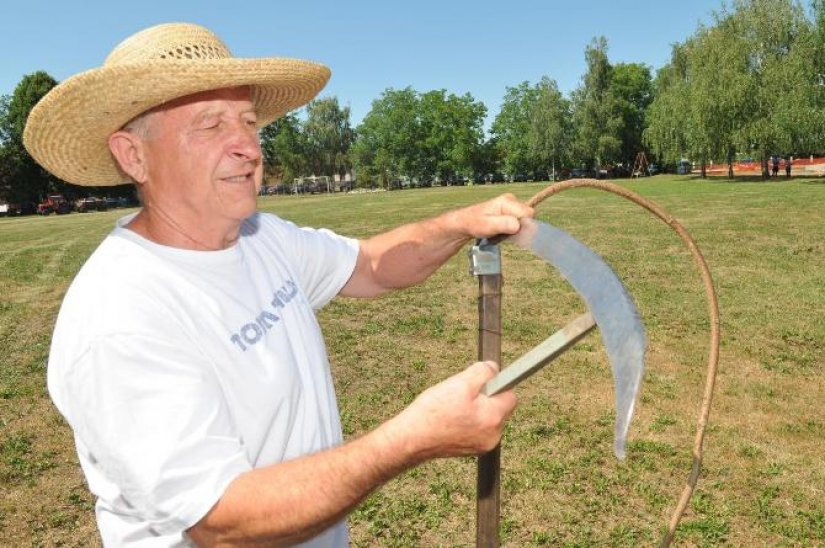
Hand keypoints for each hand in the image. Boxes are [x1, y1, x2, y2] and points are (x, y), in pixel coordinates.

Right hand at [389, 361, 517, 460]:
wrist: (412, 439)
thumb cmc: (434, 412)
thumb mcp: (459, 383)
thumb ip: (482, 372)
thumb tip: (494, 368)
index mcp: (494, 417)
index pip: (510, 394)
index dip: (496, 384)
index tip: (480, 382)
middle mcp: (494, 435)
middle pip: (499, 407)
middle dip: (485, 397)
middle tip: (462, 394)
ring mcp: (484, 445)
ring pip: (488, 417)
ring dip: (476, 409)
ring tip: (453, 408)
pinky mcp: (473, 450)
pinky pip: (478, 428)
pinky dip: (469, 421)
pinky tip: (451, 418)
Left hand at [444, 194, 533, 239]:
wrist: (466, 223)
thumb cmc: (474, 223)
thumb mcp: (487, 226)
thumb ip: (503, 224)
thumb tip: (518, 225)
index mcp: (507, 201)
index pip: (528, 213)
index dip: (523, 225)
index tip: (512, 233)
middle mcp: (512, 200)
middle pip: (529, 216)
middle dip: (520, 228)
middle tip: (504, 233)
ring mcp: (512, 206)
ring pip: (525, 221)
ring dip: (516, 230)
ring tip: (501, 232)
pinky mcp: (511, 212)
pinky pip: (520, 222)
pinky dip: (514, 229)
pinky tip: (503, 231)